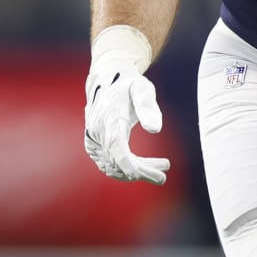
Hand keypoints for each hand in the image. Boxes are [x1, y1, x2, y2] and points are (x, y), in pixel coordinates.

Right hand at [83, 33, 168, 184]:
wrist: (107, 80)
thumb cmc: (128, 84)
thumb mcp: (142, 88)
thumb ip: (148, 106)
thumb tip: (155, 129)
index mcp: (109, 118)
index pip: (116, 147)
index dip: (129, 165)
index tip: (148, 175)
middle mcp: (97, 131)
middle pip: (117, 161)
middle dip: (141, 172)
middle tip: (163, 176)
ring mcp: (93, 139)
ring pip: (112, 166)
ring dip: (135, 172)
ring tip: (159, 170)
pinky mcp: (93, 144)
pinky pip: (107, 164)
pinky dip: (124, 169)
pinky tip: (142, 168)